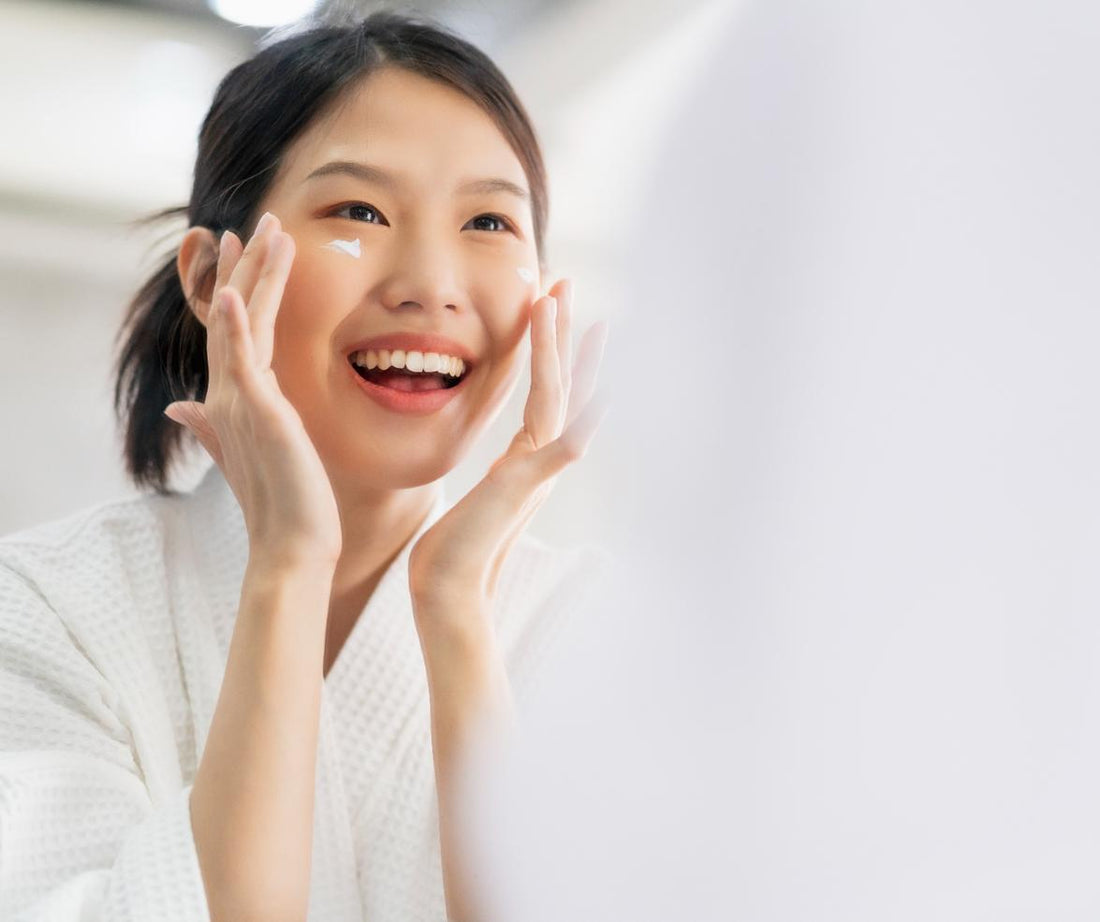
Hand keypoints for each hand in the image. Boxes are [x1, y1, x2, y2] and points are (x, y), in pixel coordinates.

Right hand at [164, 212, 342, 567]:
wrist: (291, 546)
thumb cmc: (281, 505)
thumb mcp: (248, 455)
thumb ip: (213, 427)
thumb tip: (179, 406)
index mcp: (235, 403)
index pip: (235, 334)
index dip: (237, 290)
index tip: (242, 253)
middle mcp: (231, 397)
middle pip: (236, 319)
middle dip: (245, 269)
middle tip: (255, 225)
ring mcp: (241, 404)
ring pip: (242, 327)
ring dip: (250, 278)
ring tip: (262, 233)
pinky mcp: (257, 415)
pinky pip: (242, 363)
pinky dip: (233, 326)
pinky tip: (230, 294)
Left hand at [408, 278, 608, 640]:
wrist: (449, 593)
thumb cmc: (452, 554)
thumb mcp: (478, 500)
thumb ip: (496, 480)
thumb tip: (496, 471)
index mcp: (528, 460)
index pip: (545, 392)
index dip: (550, 348)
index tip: (548, 306)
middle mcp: (541, 461)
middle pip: (561, 383)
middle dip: (563, 331)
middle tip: (565, 282)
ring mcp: (539, 472)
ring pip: (558, 397)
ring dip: (560, 348)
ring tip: (559, 301)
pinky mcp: (528, 485)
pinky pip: (563, 443)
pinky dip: (582, 416)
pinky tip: (601, 391)